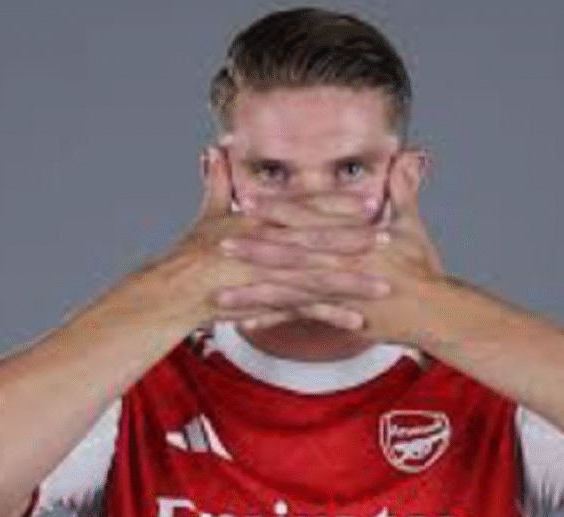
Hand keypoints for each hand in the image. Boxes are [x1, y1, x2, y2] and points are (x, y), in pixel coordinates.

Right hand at [114, 145, 392, 332]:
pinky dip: (330, 316)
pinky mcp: (264, 301)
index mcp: (259, 220)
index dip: (340, 206)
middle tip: (391, 241)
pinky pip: (303, 310)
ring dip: (353, 282)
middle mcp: (266, 243)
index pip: (306, 209)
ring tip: (384, 286)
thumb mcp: (208, 212)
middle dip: (357, 242)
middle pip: (319, 241)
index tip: (371, 204)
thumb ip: (219, 180)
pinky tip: (357, 322)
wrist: (173, 290)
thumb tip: (217, 147)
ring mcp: (267, 274)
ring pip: (318, 277)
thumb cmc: (191, 252)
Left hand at [216, 148, 447, 341]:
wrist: (437, 313)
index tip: (250, 203)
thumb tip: (409, 155)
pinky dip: (275, 320)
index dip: (280, 210)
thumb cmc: (423, 269)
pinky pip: (303, 319)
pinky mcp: (342, 316)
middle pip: (294, 253)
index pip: (313, 219)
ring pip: (291, 289)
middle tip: (220, 242)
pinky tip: (245, 322)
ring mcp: (343, 293)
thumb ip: (403, 190)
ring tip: (221, 291)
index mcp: (359, 237)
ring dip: (255, 289)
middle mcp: (347, 264)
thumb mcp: (412, 226)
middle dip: (256, 247)